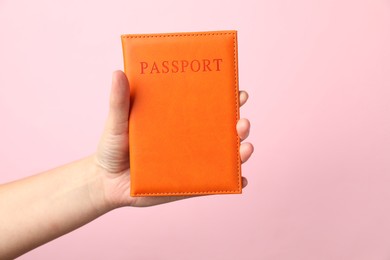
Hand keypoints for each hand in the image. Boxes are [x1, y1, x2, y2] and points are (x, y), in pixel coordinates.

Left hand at [94, 71, 253, 207]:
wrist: (106, 183)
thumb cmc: (112, 148)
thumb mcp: (116, 122)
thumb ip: (118, 101)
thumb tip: (118, 73)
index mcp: (178, 118)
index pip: (207, 104)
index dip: (226, 97)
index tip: (237, 91)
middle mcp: (190, 138)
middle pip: (223, 128)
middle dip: (240, 123)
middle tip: (241, 122)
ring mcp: (193, 162)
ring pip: (225, 154)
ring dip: (242, 151)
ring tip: (245, 148)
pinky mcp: (190, 184)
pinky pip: (216, 182)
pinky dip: (233, 182)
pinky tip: (241, 180)